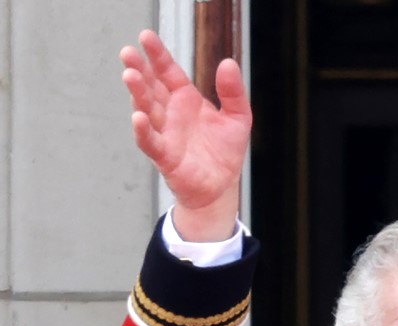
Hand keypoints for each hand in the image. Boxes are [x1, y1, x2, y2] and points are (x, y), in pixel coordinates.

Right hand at [120, 30, 250, 240]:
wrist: (221, 186)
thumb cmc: (224, 151)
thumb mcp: (238, 117)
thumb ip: (233, 92)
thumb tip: (228, 63)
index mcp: (186, 100)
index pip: (169, 72)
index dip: (158, 56)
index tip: (146, 37)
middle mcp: (171, 113)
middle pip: (151, 87)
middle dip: (139, 70)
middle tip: (128, 53)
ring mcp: (165, 133)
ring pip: (147, 110)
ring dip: (137, 93)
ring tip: (130, 75)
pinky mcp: (165, 156)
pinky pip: (150, 141)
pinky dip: (143, 130)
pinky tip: (138, 117)